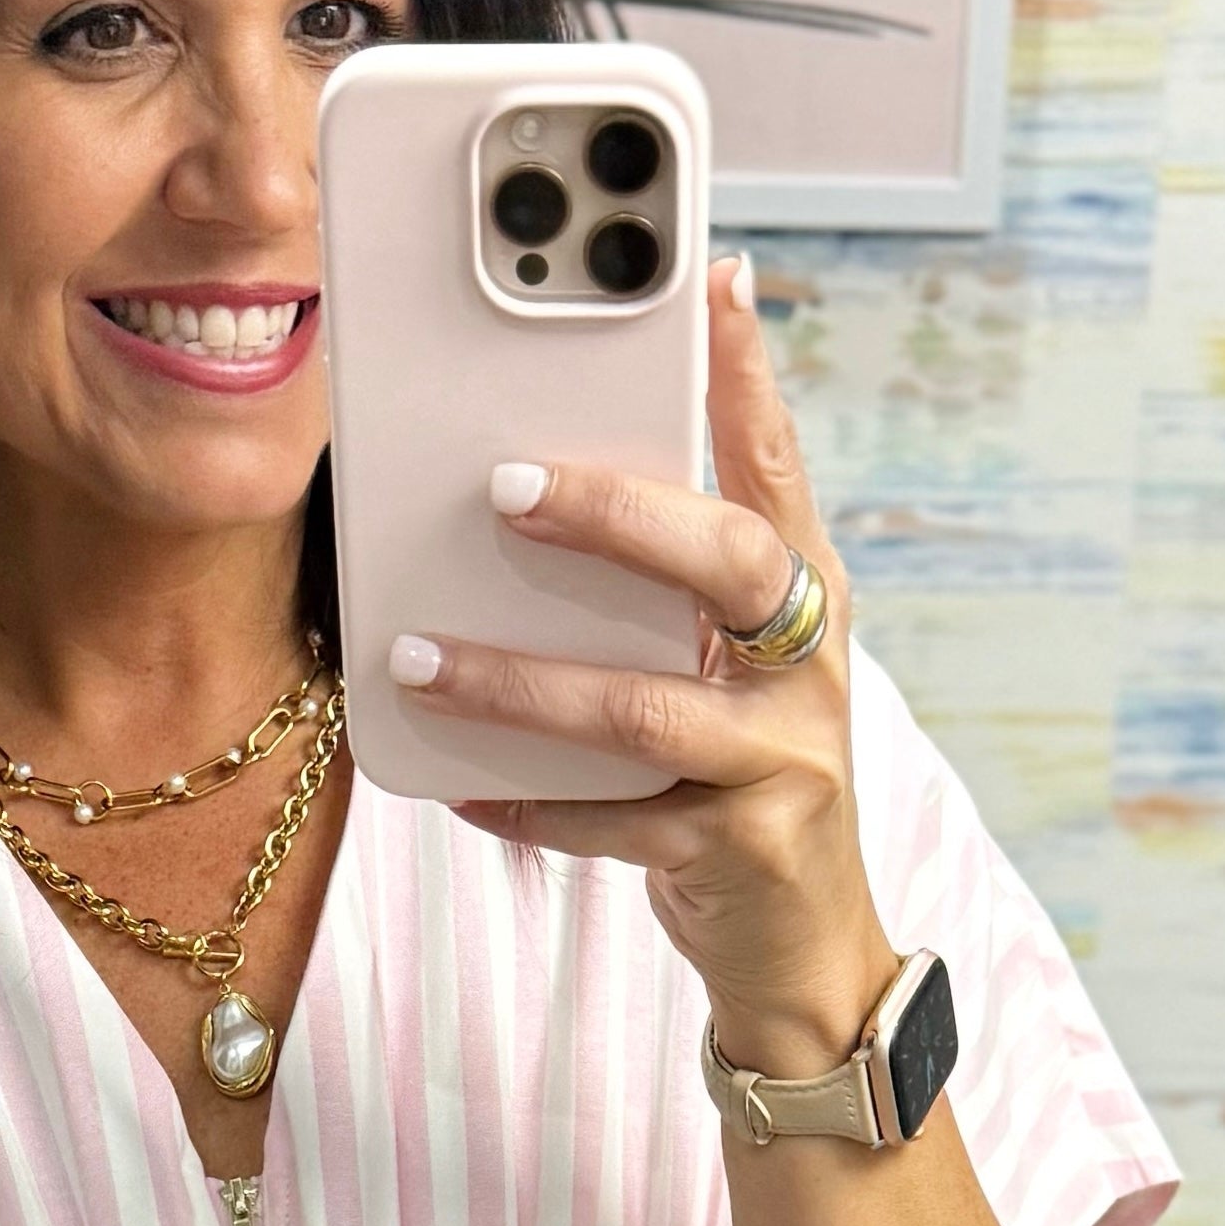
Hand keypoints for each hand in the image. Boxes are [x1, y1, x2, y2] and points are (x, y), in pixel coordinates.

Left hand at [389, 251, 891, 1080]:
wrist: (804, 948)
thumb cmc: (738, 777)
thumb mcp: (719, 666)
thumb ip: (657, 589)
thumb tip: (519, 485)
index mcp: (804, 596)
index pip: (776, 464)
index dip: (748, 373)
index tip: (712, 277)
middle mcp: (809, 666)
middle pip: (727, 563)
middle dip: (614, 514)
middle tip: (502, 482)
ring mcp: (783, 760)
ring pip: (644, 704)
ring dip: (520, 680)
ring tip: (415, 654)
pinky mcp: (741, 849)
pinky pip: (613, 823)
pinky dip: (530, 804)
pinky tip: (459, 787)